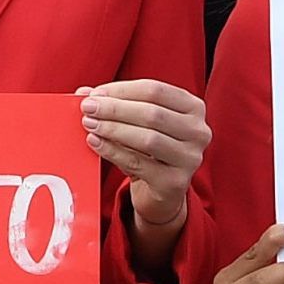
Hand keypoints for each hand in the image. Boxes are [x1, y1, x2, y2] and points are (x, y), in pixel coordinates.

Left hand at [79, 78, 209, 231]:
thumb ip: (115, 105)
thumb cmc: (149, 151)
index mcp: (193, 108)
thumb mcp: (137, 124)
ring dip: (113, 129)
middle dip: (115, 109)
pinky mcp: (175, 182)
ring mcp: (189, 158)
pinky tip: (95, 143)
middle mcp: (198, 132)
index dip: (121, 90)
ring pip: (147, 139)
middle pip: (152, 113)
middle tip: (88, 108)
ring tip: (90, 125)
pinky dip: (113, 151)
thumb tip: (84, 92)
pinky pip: (138, 163)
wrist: (161, 193)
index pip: (155, 90)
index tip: (95, 94)